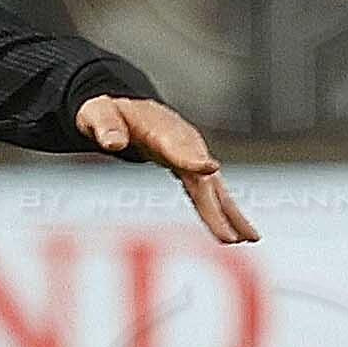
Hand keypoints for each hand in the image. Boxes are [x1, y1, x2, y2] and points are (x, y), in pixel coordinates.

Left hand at [76, 94, 257, 245]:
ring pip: (215, 189)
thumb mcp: (98, 114)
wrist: (128, 108)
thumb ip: (105, 126)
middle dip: (216, 208)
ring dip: (231, 215)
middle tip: (229, 236)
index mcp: (163, 129)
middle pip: (204, 179)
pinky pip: (211, 194)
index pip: (181, 146)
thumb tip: (112, 142)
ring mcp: (193, 157)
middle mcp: (186, 144)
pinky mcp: (193, 171)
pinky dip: (227, 213)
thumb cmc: (110, 112)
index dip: (194, 159)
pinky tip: (241, 234)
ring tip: (249, 238)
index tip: (211, 168)